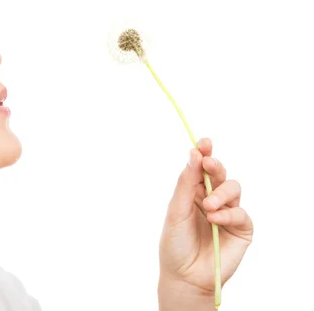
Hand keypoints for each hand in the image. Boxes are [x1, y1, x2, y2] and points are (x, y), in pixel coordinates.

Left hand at [158, 138, 253, 303]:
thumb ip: (185, 184)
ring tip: (207, 206)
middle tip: (208, 164)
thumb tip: (194, 154)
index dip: (204, 153)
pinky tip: (215, 219)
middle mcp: (212, 199)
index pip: (201, 168)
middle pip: (218, 174)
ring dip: (220, 193)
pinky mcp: (241, 229)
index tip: (203, 142)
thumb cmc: (175, 244)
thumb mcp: (176, 210)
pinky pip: (240, 213)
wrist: (184, 276)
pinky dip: (227, 214)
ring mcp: (228, 213)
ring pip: (233, 188)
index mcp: (193, 193)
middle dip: (214, 166)